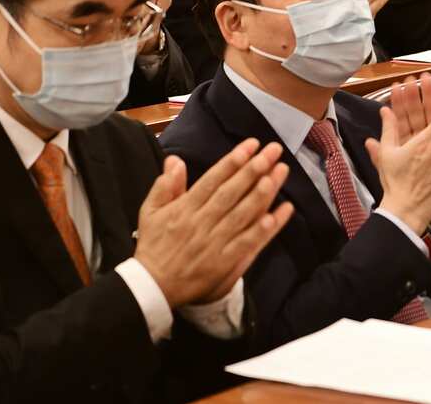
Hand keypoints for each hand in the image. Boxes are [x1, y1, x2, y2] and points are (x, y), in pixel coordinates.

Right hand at [134, 139, 293, 305]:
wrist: (151, 286)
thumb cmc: (153, 245)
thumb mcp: (151, 211)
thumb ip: (165, 185)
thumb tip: (175, 160)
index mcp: (184, 208)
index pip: (213, 179)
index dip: (233, 161)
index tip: (251, 145)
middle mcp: (201, 222)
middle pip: (231, 192)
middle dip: (254, 169)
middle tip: (273, 151)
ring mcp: (213, 242)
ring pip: (241, 214)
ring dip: (262, 194)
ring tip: (279, 174)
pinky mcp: (222, 262)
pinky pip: (246, 243)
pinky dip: (262, 230)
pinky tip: (277, 215)